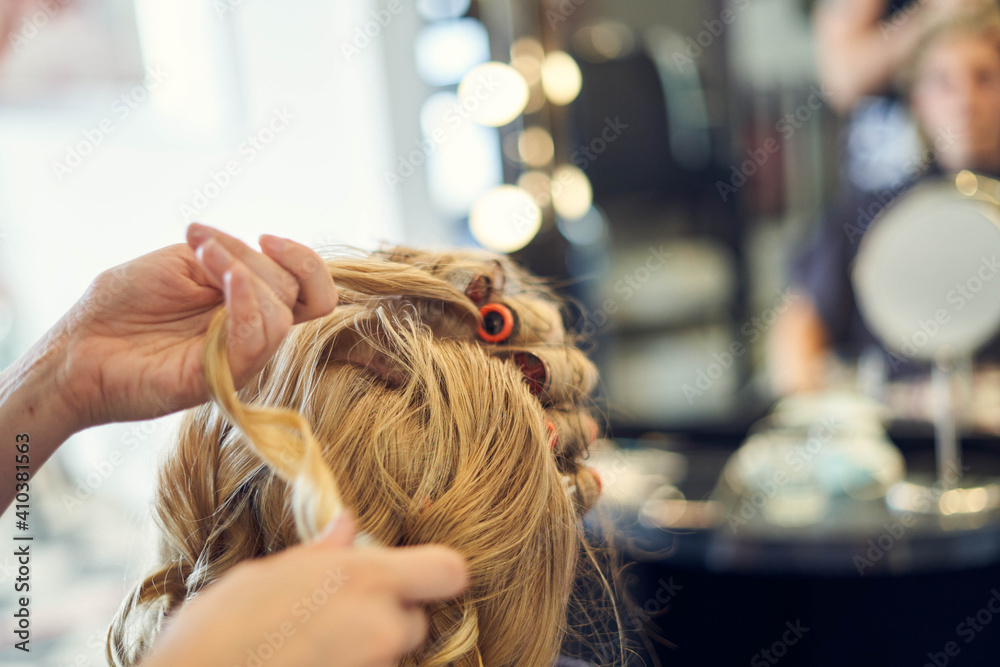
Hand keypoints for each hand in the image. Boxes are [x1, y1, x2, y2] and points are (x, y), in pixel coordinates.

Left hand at [57, 223, 336, 429]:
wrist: (78, 346)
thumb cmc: (123, 303)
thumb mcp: (185, 262)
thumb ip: (229, 258)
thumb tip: (262, 255)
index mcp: (250, 306)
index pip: (311, 291)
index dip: (304, 261)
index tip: (267, 238)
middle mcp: (253, 334)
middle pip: (299, 294)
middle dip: (255, 258)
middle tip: (205, 248)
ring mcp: (239, 359)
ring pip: (282, 317)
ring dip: (248, 276)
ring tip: (203, 260)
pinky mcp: (221, 379)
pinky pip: (255, 342)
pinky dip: (247, 305)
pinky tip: (221, 282)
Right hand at [141, 514, 468, 666]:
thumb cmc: (221, 630)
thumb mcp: (269, 574)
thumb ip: (321, 554)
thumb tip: (346, 525)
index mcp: (364, 579)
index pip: (449, 571)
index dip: (435, 574)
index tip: (414, 577)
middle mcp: (381, 627)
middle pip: (416, 623)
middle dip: (387, 622)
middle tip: (338, 619)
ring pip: (389, 657)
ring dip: (363, 651)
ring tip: (311, 645)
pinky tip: (308, 662)